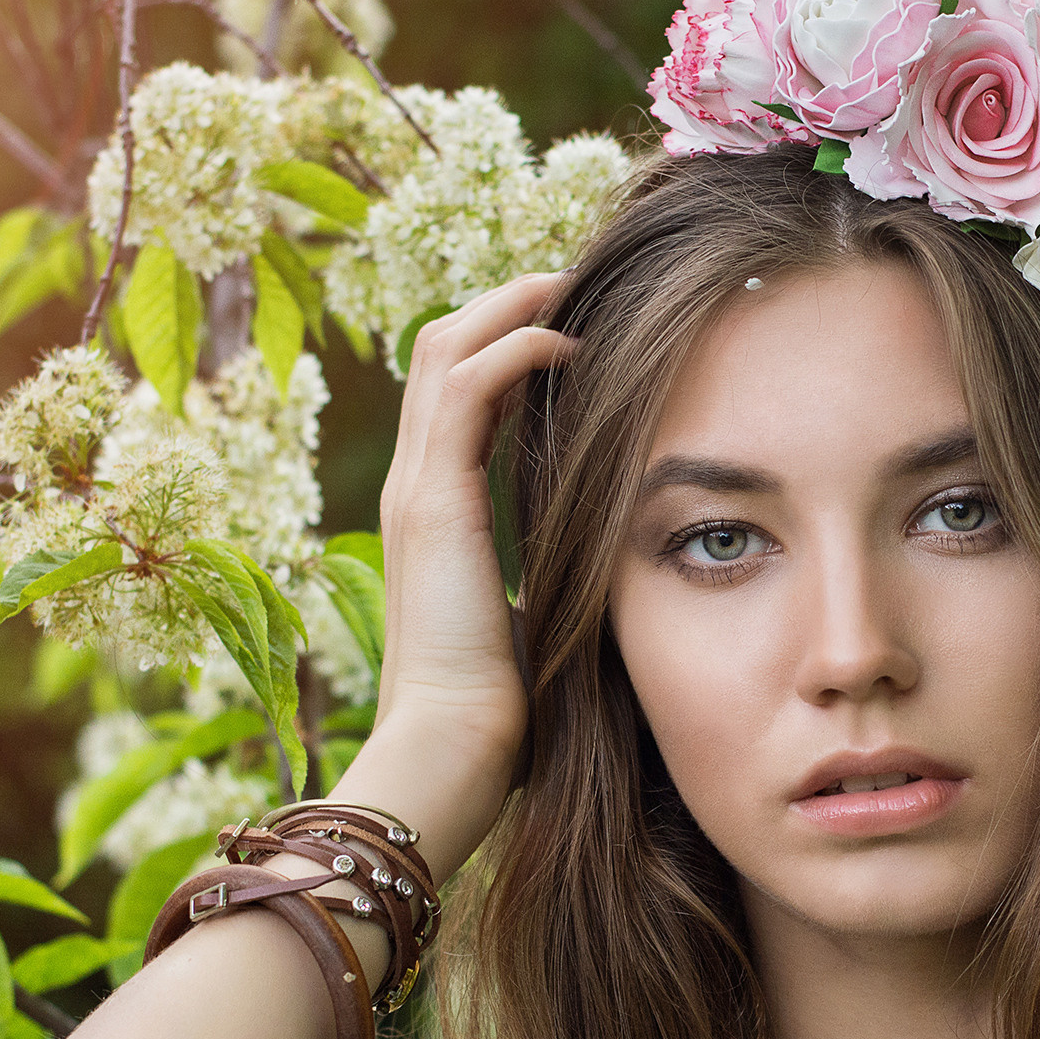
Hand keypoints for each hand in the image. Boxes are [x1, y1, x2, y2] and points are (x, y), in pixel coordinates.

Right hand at [332, 271, 575, 880]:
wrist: (452, 757)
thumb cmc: (505, 715)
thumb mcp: (544, 615)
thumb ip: (562, 570)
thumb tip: (621, 554)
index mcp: (441, 515)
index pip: (466, 393)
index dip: (517, 344)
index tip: (585, 324)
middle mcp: (419, 488)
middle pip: (447, 349)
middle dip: (512, 303)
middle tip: (583, 281)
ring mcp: (417, 490)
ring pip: (447, 348)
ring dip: (513, 305)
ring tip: (576, 284)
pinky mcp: (432, 503)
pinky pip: (463, 387)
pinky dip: (513, 347)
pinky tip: (571, 337)